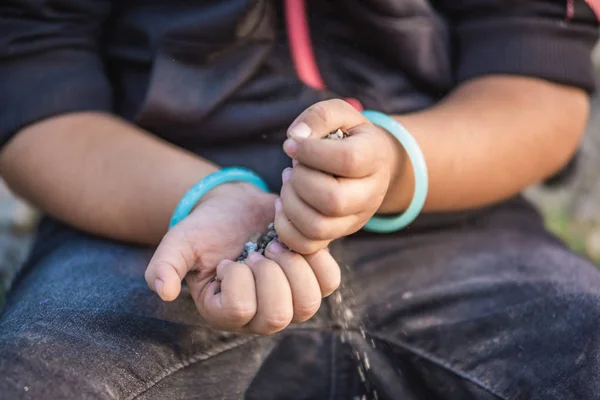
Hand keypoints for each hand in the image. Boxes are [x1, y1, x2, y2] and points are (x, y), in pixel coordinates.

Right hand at [144, 181, 339, 334]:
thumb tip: (164, 292)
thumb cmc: (206, 229)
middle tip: (258, 249)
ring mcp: (290, 300)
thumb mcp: (179, 243)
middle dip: (269, 273)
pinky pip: (329, 281)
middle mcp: (260, 316)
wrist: (236, 208)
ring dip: (293, 265)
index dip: (238, 278)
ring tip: (277, 245)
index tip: (230, 258)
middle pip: (279, 316)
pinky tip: (294, 240)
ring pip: (309, 303)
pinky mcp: (312, 279)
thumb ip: (165, 265)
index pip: (240, 311)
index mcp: (226, 313)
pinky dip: (316, 256)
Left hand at [276, 99, 401, 253]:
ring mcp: (355, 219)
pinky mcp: (337, 235)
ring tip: (289, 184)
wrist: (369, 165)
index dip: (312, 152)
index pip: (347, 160)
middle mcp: (370, 193)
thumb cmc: (349, 136)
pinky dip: (285, 228)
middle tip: (293, 167)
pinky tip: (283, 205)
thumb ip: (319, 117)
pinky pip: (307, 245)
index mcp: (375, 157)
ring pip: (318, 226)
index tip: (291, 144)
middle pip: (333, 200)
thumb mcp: (340, 114)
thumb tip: (295, 137)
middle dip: (301, 181)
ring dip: (291, 204)